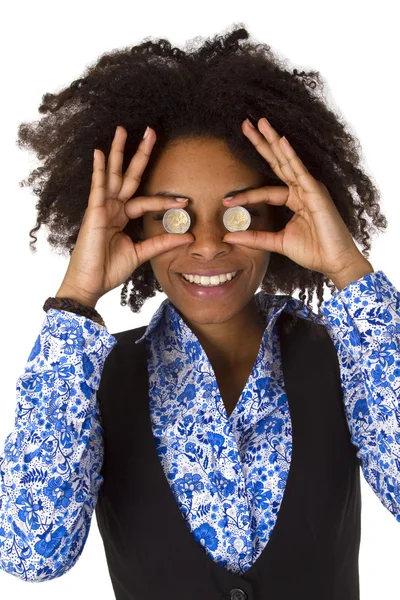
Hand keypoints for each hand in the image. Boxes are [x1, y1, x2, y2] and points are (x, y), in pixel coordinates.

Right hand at [56, 126, 191, 305]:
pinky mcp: (94, 213)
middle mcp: (112, 208)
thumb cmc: (109, 269)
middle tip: (151, 131)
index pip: (146, 200)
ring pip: (112, 174)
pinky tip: (99, 152)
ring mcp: (102, 208)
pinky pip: (97, 188)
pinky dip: (98, 170)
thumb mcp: (141, 254)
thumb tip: (187, 236)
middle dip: (139, 154)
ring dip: (118, 152)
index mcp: (122, 216)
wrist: (90, 283)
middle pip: (128, 175)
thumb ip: (161, 243)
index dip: (165, 199)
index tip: (185, 201)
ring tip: (123, 130)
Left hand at [222, 117, 370, 282]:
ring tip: (260, 123)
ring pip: (287, 160)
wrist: (334, 261)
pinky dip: (290, 156)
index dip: (246, 195)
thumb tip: (228, 236)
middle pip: (277, 163)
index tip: (226, 200)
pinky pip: (300, 171)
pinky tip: (281, 141)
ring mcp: (309, 188)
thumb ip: (254, 237)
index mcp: (294, 200)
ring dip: (273, 140)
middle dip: (262, 143)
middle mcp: (302, 189)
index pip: (265, 191)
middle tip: (245, 124)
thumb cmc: (312, 251)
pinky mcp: (316, 192)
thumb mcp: (277, 243)